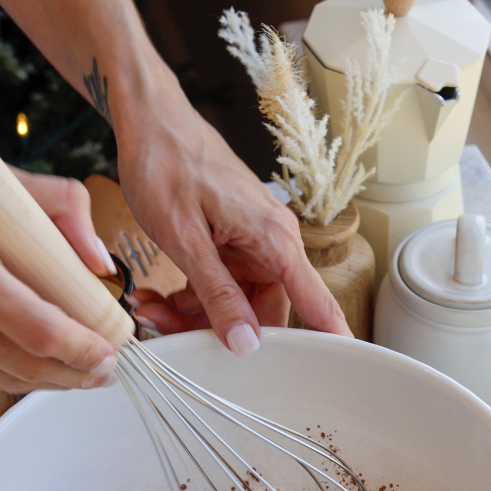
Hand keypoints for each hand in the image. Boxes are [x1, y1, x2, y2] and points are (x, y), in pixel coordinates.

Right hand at [0, 171, 119, 391]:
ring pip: (12, 379)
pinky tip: (52, 369)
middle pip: (29, 364)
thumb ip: (66, 208)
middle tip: (106, 368)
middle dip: (77, 373)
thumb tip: (99, 260)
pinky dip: (28, 378)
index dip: (80, 349)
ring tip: (88, 373)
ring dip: (56, 382)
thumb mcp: (14, 185)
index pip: (39, 330)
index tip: (108, 350)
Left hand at [116, 104, 349, 351]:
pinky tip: (156, 295)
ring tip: (150, 307)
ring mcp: (248, 245)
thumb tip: (246, 341)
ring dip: (191, 316)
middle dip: (215, 331)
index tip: (341, 369)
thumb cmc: (166, 165)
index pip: (314, 300)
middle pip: (260, 314)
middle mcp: (269, 244)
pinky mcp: (227, 245)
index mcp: (272, 239)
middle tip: (169, 330)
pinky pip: (216, 288)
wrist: (148, 121)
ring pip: (232, 306)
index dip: (328, 338)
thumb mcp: (185, 239)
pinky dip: (187, 298)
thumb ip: (216, 293)